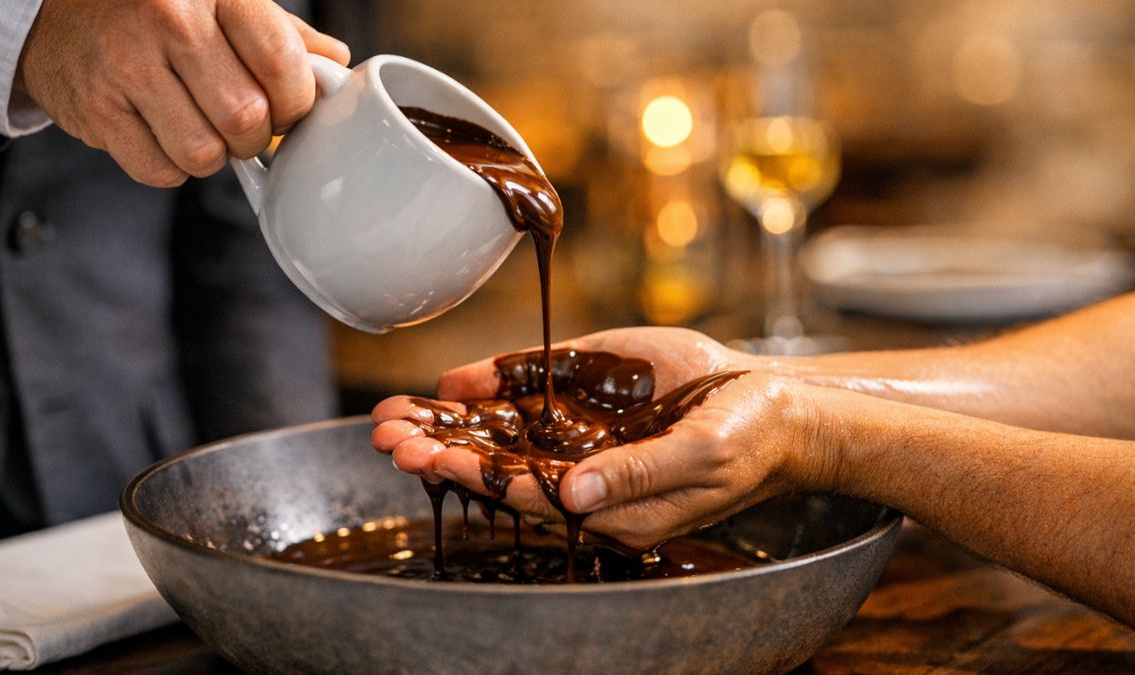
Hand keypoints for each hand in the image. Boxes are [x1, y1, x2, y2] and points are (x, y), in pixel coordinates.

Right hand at [15, 0, 350, 186]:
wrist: (56, 14)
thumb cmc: (155, 10)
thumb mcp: (222, 4)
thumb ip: (282, 35)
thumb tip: (337, 66)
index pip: (282, 62)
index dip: (297, 102)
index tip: (290, 108)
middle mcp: (168, 20)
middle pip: (246, 117)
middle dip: (256, 136)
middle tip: (244, 125)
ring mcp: (126, 65)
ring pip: (205, 152)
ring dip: (215, 156)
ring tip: (203, 128)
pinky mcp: (96, 109)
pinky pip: (161, 170)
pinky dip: (174, 167)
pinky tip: (166, 135)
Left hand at [371, 327, 835, 549]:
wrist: (772, 403)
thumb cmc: (746, 439)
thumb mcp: (702, 456)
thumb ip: (637, 475)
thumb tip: (573, 494)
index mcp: (608, 506)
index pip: (527, 494)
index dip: (474, 475)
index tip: (427, 457)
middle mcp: (584, 474)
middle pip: (500, 468)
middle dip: (441, 452)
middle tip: (386, 437)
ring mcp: (584, 436)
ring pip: (506, 434)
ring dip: (449, 425)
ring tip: (391, 415)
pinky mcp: (591, 398)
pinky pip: (533, 394)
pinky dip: (491, 386)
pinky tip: (451, 382)